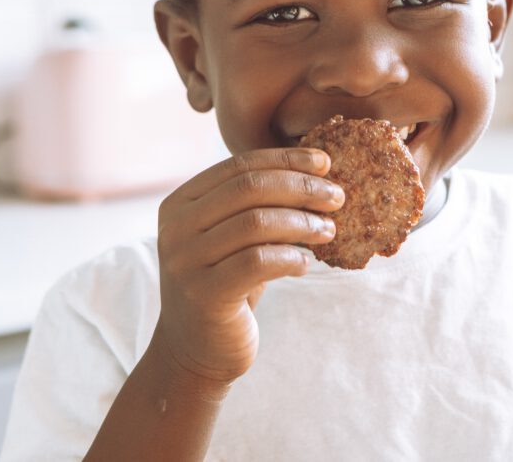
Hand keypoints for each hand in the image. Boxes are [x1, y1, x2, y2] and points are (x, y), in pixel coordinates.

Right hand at [152, 148, 343, 388]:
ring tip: (328, 230)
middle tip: (336, 196)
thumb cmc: (227, 283)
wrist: (195, 351)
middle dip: (300, 187)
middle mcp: (175, 227)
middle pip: (249, 188)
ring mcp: (185, 261)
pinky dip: (291, 257)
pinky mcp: (203, 295)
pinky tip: (306, 264)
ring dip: (302, 222)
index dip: (285, 160)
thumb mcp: (235, 237)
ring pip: (256, 222)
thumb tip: (316, 173)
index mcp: (182, 202)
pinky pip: (258, 262)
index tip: (324, 162)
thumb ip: (258, 205)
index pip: (239, 165)